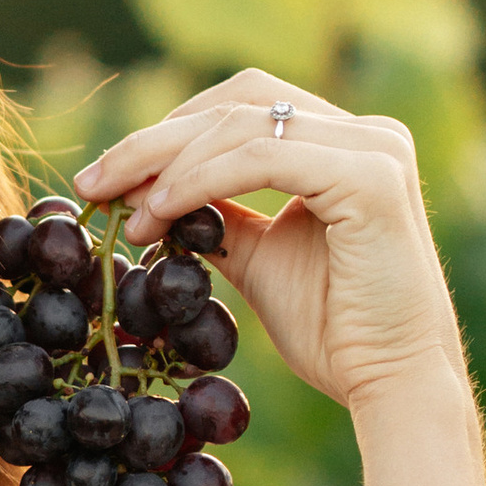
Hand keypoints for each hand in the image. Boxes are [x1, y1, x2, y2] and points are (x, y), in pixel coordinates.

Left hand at [76, 68, 485, 485]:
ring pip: (242, 124)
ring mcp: (375, 149)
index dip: (169, 132)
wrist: (393, 384)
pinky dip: (201, 179)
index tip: (105, 177)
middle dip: (154, 140)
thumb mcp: (261, 260)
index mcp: (347, 143)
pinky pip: (263, 158)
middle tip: (92, 182)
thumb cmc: (336, 332)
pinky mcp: (371, 177)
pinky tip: (159, 213)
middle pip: (238, 101)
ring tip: (124, 211)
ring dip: (168, 164)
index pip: (243, 106)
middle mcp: (369, 133)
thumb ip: (220, 216)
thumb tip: (153, 194)